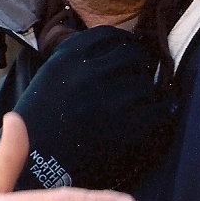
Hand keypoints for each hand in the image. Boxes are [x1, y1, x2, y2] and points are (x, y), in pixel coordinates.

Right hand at [10, 25, 175, 191]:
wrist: (35, 165)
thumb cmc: (38, 123)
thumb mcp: (47, 78)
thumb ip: (74, 59)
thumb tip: (109, 46)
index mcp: (67, 59)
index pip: (108, 35)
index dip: (123, 40)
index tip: (129, 46)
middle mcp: (89, 74)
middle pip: (131, 54)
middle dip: (140, 61)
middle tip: (143, 68)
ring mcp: (108, 101)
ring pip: (145, 82)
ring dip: (149, 86)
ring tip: (148, 92)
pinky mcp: (124, 128)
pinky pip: (157, 109)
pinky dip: (164, 106)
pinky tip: (163, 107)